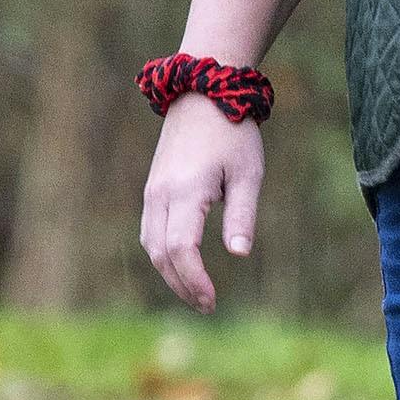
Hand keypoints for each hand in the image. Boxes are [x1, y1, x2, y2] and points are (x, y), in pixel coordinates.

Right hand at [140, 103, 266, 307]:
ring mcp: (153, 191)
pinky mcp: (153, 188)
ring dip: (170, 273)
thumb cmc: (233, 132)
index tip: (213, 300)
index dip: (195, 280)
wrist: (204, 93)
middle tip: (207, 305)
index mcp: (185, 191)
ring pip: (150, 245)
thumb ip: (243, 214)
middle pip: (161, 254)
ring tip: (196, 293)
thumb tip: (239, 254)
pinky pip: (150, 231)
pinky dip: (163, 255)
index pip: (181, 249)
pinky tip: (182, 266)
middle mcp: (161, 194)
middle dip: (182, 285)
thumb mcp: (248, 173)